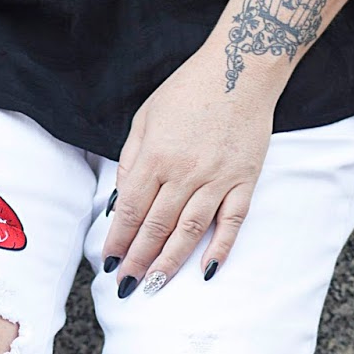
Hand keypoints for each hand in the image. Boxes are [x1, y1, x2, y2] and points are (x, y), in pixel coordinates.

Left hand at [102, 42, 286, 295]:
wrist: (240, 68)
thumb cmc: (188, 91)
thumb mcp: (146, 118)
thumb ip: (131, 161)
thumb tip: (117, 203)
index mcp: (155, 156)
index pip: (130, 210)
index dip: (118, 240)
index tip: (110, 261)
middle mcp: (184, 172)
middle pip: (156, 227)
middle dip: (138, 260)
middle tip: (127, 285)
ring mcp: (217, 179)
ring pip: (188, 232)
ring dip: (169, 263)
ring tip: (154, 286)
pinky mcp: (244, 182)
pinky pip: (231, 223)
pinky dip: (219, 249)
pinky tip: (205, 271)